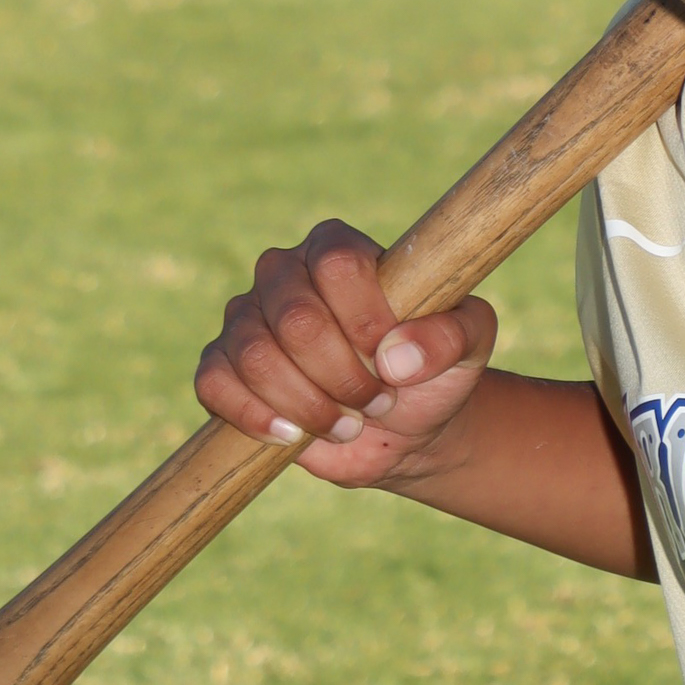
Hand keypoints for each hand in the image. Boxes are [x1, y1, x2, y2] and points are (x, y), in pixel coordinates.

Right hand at [194, 220, 495, 488]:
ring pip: (255, 355)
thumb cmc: (435, 370)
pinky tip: (293, 435)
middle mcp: (284, 273)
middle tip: (378, 400)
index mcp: (338, 249)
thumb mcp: (471, 344)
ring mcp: (246, 319)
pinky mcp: (223, 367)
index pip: (337, 264)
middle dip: (343, 376)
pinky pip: (214, 382)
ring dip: (309, 404)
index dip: (365, 319)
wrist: (406, 428)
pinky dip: (256, 416)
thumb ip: (453, 333)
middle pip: (295, 317)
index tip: (394, 359)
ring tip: (347, 423)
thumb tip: (397, 355)